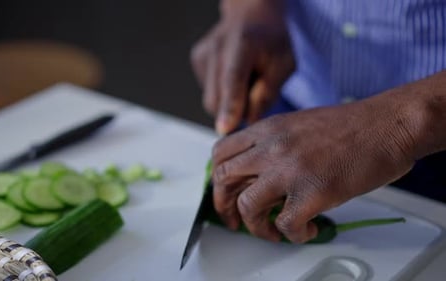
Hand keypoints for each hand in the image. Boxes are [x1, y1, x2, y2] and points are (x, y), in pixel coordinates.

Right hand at [190, 0, 294, 134]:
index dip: (230, 106)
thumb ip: (267, 95)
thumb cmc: (271, 42)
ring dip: (229, 102)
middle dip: (234, 112)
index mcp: (243, 44)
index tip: (224, 129)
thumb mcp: (284, 65)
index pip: (233, 80)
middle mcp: (217, 46)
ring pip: (211, 99)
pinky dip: (222, 92)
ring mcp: (203, 53)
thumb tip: (248, 123)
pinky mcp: (197, 60)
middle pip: (217, 98)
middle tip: (255, 101)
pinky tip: (234, 76)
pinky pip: (208, 92)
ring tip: (246, 82)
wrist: (251, 16)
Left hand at [211, 93, 417, 242]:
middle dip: (224, 206)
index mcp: (268, 129)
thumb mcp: (297, 124)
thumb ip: (272, 143)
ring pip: (247, 205)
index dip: (217, 179)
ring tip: (271, 231)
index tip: (226, 193)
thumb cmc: (352, 126)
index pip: (221, 154)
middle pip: (224, 179)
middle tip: (236, 220)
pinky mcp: (314, 191)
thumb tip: (257, 172)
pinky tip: (306, 231)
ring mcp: (291, 169)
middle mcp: (272, 147)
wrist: (388, 123)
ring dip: (255, 226)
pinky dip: (292, 235)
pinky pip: (286, 224)